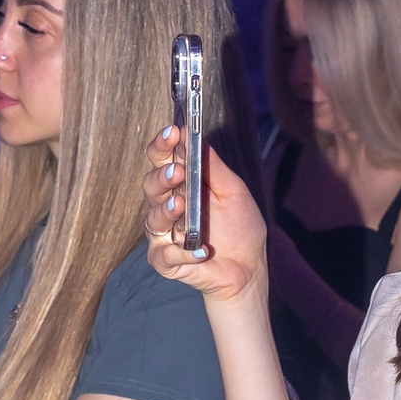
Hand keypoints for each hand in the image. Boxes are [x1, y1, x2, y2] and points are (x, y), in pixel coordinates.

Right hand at [143, 135, 268, 307]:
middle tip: (177, 172)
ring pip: (153, 220)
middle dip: (162, 177)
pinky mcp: (166, 261)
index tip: (172, 133)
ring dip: (166, 212)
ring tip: (180, 206)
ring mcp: (164, 234)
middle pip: (151, 186)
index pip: (162, 160)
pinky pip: (164, 255)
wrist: (249, 266)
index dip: (163, 146)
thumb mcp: (233, 191)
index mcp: (181, 185)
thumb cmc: (240, 226)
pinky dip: (182, 253)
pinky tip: (200, 250)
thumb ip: (213, 167)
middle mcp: (167, 207)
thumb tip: (195, 135)